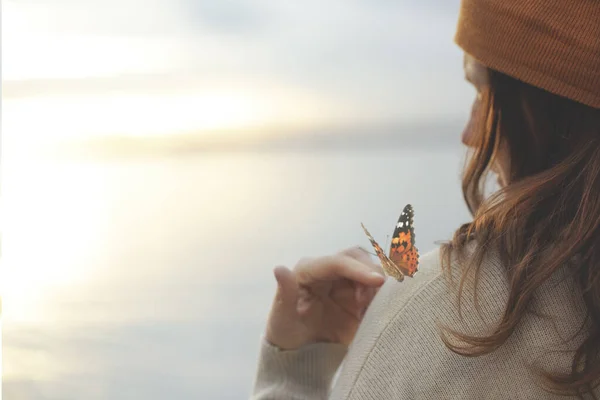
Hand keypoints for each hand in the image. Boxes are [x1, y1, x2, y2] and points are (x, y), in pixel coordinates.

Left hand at [265, 246, 385, 349]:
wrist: (299, 354)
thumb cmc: (286, 334)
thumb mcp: (282, 318)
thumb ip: (285, 294)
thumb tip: (280, 268)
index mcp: (308, 270)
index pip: (336, 263)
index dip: (358, 269)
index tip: (378, 281)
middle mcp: (327, 271)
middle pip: (356, 257)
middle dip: (369, 272)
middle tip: (369, 299)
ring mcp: (343, 283)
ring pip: (368, 270)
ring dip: (375, 286)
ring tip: (365, 310)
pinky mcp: (356, 296)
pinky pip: (374, 289)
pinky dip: (379, 296)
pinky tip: (371, 313)